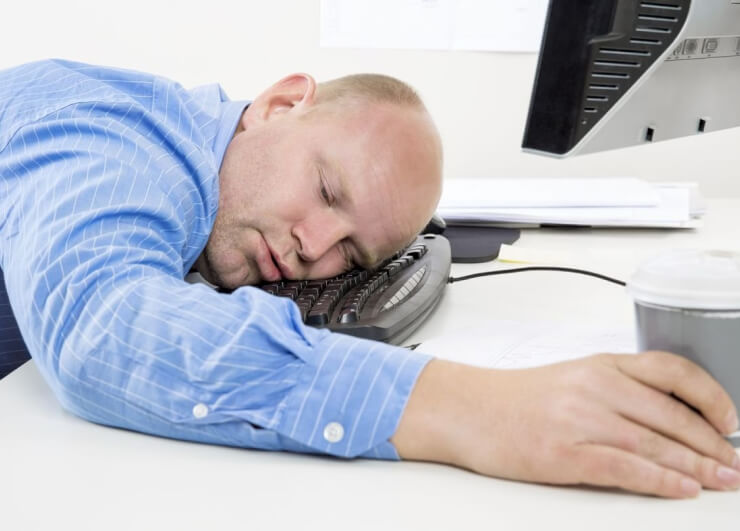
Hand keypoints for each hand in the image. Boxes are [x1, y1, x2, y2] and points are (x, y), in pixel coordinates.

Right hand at [392, 352, 739, 497]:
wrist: (469, 410)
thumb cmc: (517, 399)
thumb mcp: (572, 379)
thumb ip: (617, 391)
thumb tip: (669, 420)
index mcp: (599, 365)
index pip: (670, 370)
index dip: (710, 396)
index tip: (730, 420)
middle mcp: (594, 387)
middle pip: (671, 414)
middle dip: (713, 444)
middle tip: (736, 465)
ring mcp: (579, 419)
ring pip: (654, 443)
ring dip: (698, 466)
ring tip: (724, 481)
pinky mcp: (563, 453)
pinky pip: (625, 467)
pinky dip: (660, 480)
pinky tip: (682, 489)